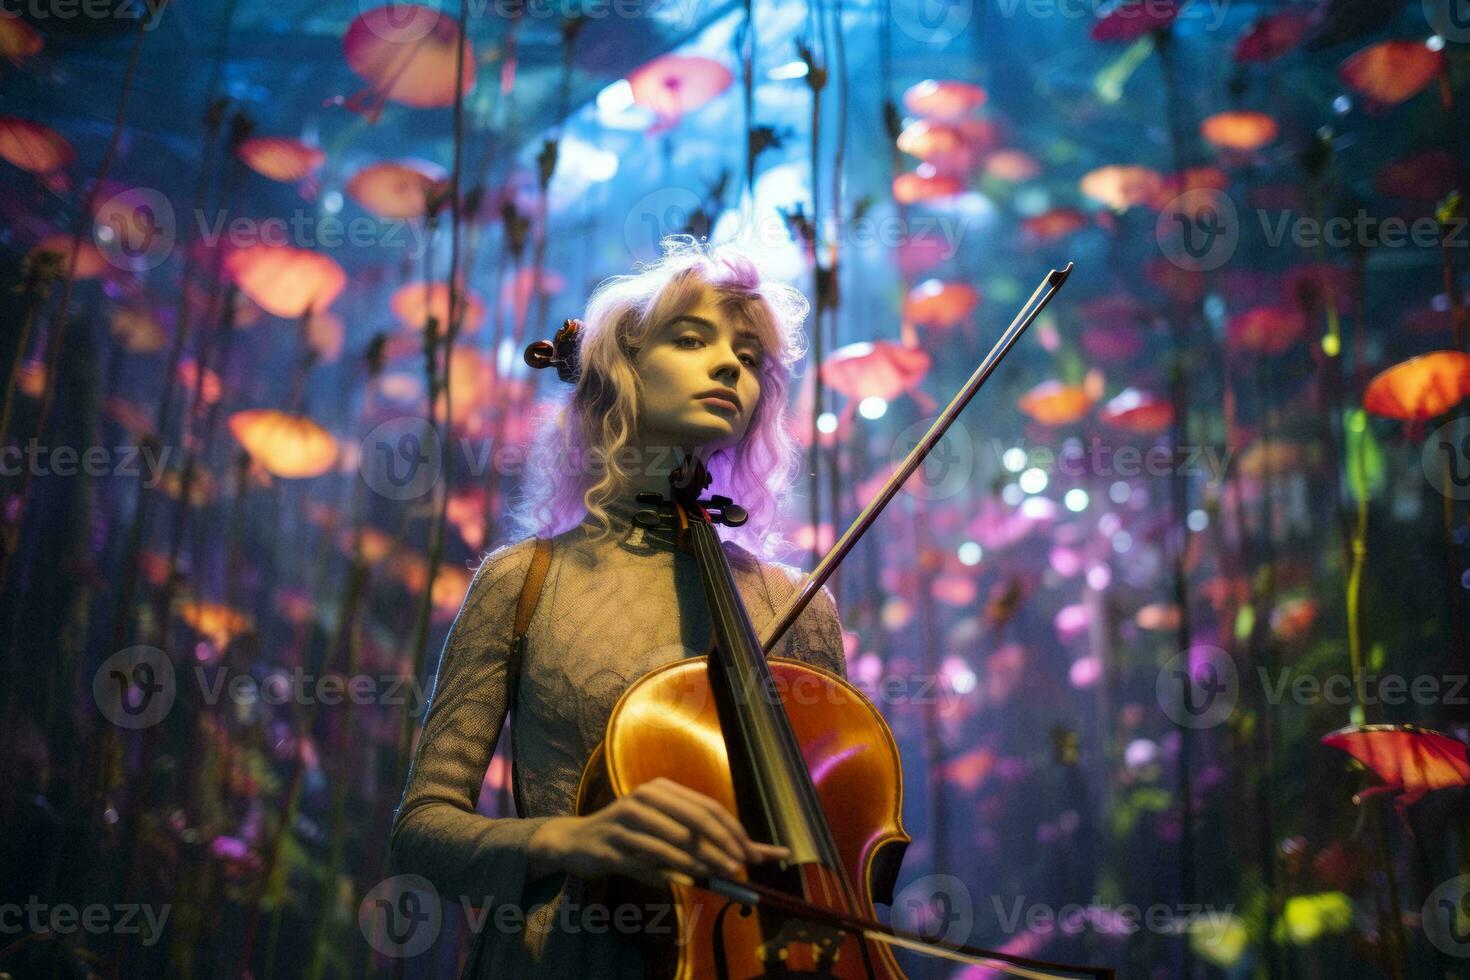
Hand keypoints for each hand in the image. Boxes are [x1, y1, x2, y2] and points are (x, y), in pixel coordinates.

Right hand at [536, 777, 790, 887]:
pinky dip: (670, 870)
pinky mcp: (612, 842)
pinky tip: (687, 882)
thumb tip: (757, 854)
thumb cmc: (632, 839)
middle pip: (695, 817)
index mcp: (664, 789)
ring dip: (699, 859)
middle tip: (739, 867)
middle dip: (722, 843)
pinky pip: (648, 856)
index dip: (734, 831)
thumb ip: (705, 842)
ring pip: (673, 838)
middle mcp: (647, 796)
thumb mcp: (666, 833)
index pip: (709, 807)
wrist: (579, 843)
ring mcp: (627, 817)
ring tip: (718, 875)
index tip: (753, 855)